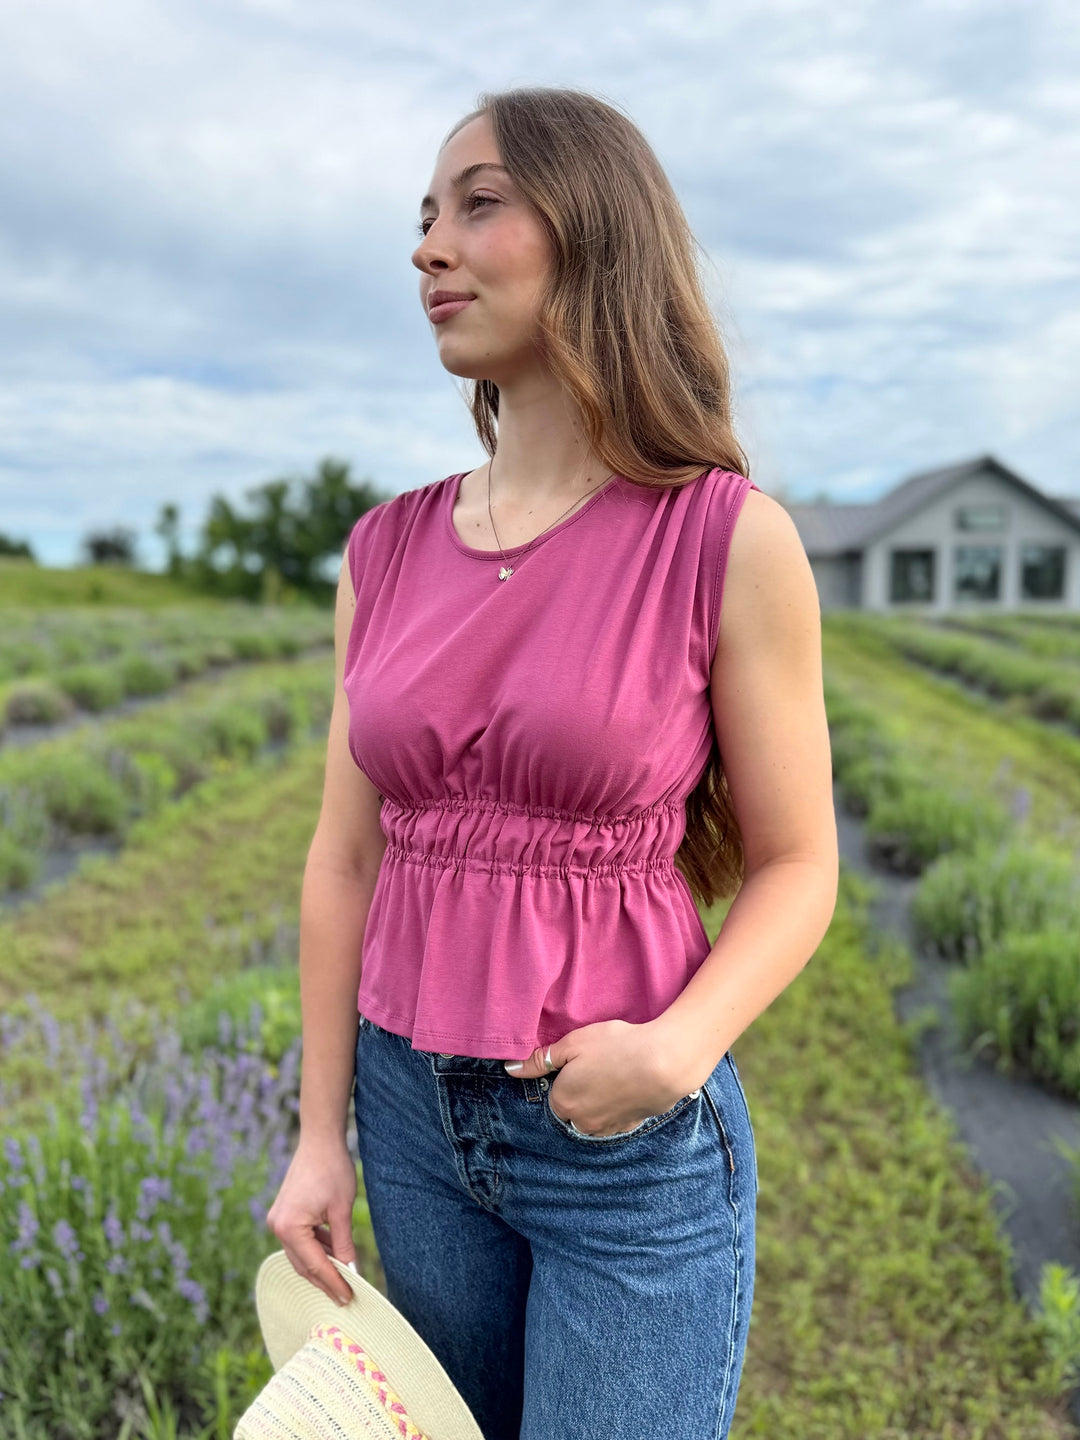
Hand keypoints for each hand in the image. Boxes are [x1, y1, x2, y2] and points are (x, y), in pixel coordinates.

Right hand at [265, 1135, 357, 1305]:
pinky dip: (316, 1248)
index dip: (333, 1283)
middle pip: (303, 1264)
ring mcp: (278, 1220)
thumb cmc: (332, 1170)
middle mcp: (278, 1227)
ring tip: (342, 1279)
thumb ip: (344, 1244)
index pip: (314, 1265)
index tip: (348, 1298)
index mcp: (289, 1228)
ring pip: (300, 1254)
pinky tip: (334, 1253)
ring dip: (321, 1265)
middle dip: (325, 1280)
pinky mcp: (284, 1214)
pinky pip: (299, 1240)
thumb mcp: (342, 1210)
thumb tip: (351, 1271)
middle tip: (345, 1297)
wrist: (319, 1140)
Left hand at [504, 1018, 705, 1136]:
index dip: (566, 1076)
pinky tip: (628, 1086)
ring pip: (593, 1117)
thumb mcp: (573, 1044)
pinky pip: (615, 1119)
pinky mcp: (630, 1127)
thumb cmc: (615, 1047)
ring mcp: (608, 1129)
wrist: (664, 1063)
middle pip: (572, 1109)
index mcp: (563, 1102)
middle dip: (580, 1092)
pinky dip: (618, 1106)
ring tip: (615, 1075)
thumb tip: (509, 1069)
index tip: (582, 1062)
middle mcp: (582, 1123)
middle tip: (599, 1066)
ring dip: (598, 1102)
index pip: (554, 1095)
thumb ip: (540, 1059)